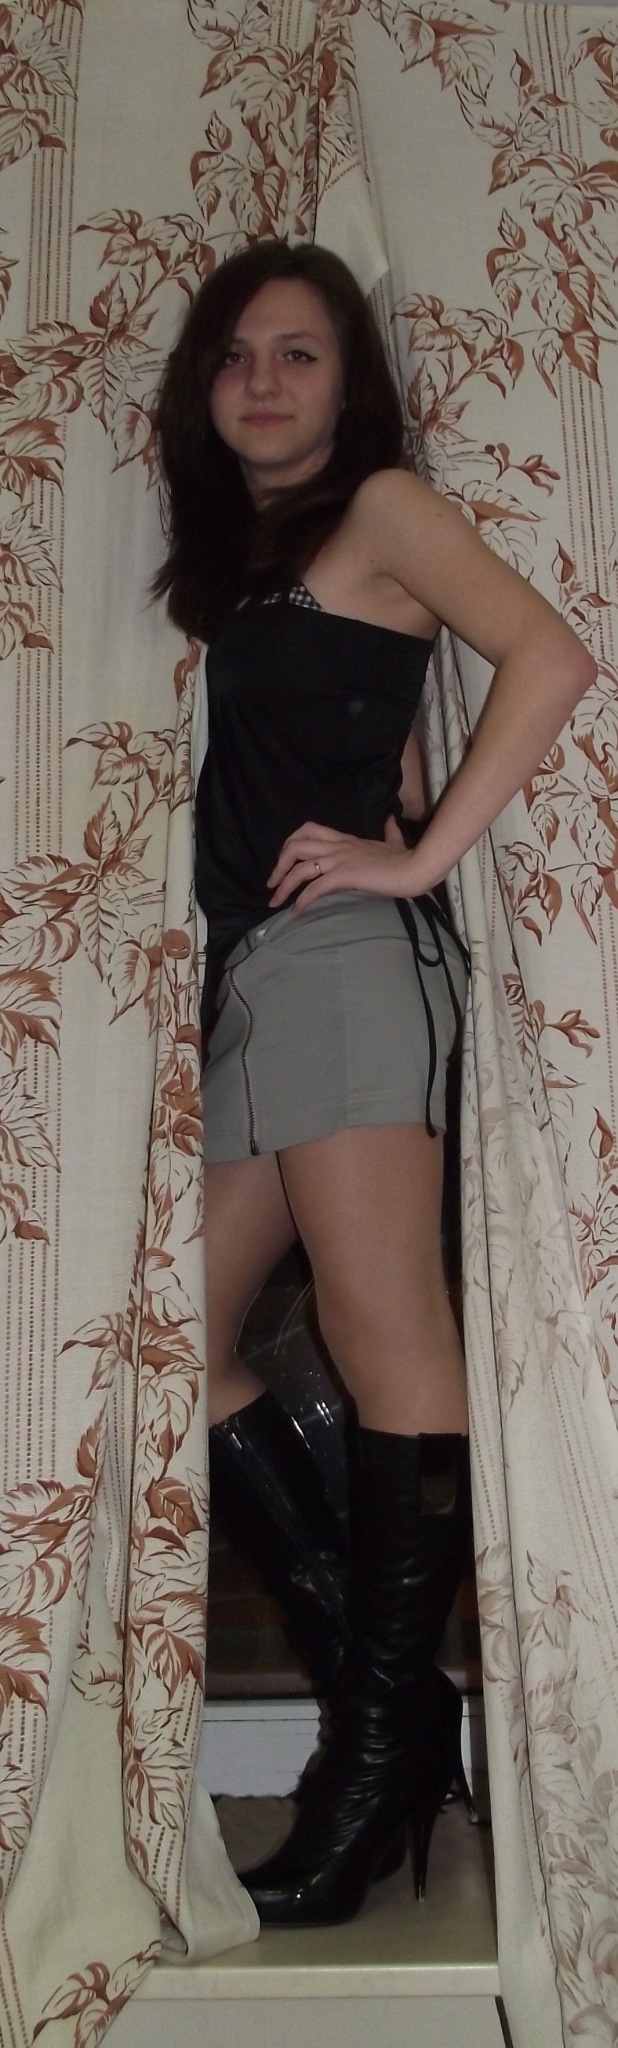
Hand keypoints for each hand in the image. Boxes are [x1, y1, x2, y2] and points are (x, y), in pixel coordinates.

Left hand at [268, 815, 413, 911]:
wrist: (415, 867)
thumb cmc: (406, 858)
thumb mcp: (394, 841)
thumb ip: (389, 831)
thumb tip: (391, 820)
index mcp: (345, 839)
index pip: (309, 830)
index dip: (290, 843)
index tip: (284, 862)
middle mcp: (338, 846)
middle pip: (295, 846)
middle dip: (278, 865)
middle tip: (272, 883)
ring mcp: (340, 860)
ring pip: (299, 868)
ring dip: (283, 885)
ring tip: (275, 901)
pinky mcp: (345, 876)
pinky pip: (314, 887)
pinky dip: (301, 900)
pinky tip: (296, 911)